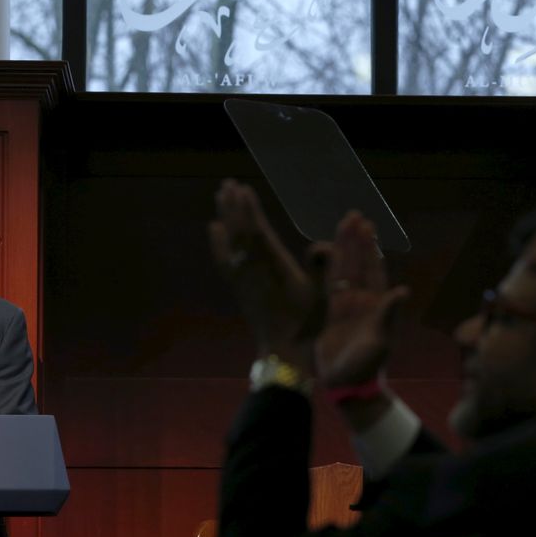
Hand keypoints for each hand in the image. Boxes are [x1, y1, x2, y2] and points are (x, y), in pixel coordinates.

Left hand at [208, 179, 318, 366]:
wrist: (283, 352)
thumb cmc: (307, 324)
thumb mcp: (321, 295)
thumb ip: (322, 268)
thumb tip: (322, 247)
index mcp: (274, 268)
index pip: (257, 233)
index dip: (249, 211)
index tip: (243, 190)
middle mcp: (254, 271)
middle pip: (239, 232)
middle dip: (233, 207)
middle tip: (227, 183)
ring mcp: (243, 280)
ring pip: (230, 242)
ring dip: (225, 217)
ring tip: (220, 195)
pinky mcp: (239, 288)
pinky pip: (224, 259)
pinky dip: (217, 241)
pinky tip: (213, 229)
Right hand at [314, 211, 409, 388]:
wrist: (349, 385)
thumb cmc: (367, 366)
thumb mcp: (380, 341)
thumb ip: (388, 315)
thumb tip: (402, 291)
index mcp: (377, 305)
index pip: (374, 269)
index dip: (370, 247)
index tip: (367, 225)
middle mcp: (364, 301)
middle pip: (359, 263)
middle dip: (356, 240)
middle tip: (354, 215)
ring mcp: (348, 307)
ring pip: (345, 270)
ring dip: (345, 248)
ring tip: (342, 225)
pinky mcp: (333, 315)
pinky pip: (331, 284)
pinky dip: (331, 268)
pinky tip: (329, 252)